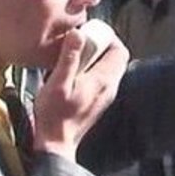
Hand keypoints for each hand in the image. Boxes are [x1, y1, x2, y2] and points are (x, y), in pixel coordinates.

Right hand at [31, 27, 129, 160]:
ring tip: (76, 54)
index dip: (108, 36)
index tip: (91, 31)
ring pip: (110, 68)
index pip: (120, 50)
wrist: (56, 144)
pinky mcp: (98, 102)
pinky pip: (102, 79)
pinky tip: (75, 72)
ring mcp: (105, 96)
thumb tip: (78, 33)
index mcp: (103, 80)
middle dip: (102, 44)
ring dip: (97, 57)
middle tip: (82, 40)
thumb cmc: (55, 116)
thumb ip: (69, 58)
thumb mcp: (58, 83)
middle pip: (116, 58)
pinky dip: (93, 69)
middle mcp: (109, 88)